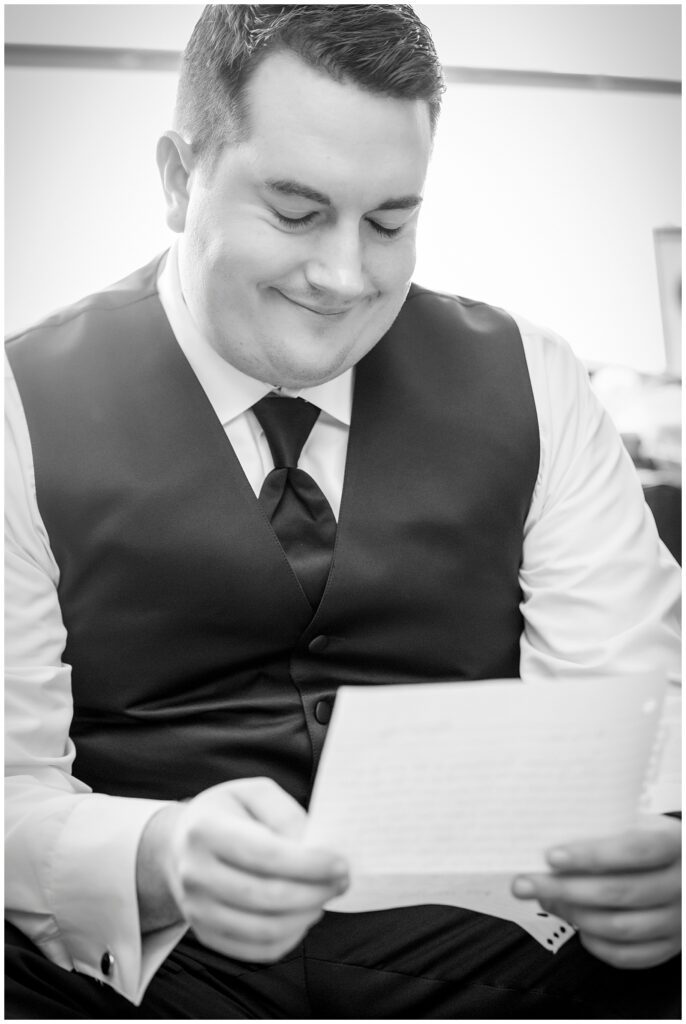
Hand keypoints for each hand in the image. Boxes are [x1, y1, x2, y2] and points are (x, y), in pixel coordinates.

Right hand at [143, 777, 348, 962]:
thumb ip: (286, 814)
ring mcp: (197, 910)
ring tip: (324, 897)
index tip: (342, 864)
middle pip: (268, 897)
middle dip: (315, 892)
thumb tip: (315, 848)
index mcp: (205, 830)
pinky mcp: (206, 934)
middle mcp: (194, 873)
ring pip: (265, 929)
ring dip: (306, 915)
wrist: (180, 845)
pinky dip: (290, 937)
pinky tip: (303, 914)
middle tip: (342, 882)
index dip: (310, 864)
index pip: (266, 855)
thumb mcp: (255, 793)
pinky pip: (257, 949)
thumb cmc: (228, 814)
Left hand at [512, 815, 680, 968]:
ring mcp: (678, 920)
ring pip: (620, 927)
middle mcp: (681, 885)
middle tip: (526, 883)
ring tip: (547, 900)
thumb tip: (548, 852)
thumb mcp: (633, 824)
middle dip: (565, 889)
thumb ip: (599, 833)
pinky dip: (595, 942)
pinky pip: (627, 955)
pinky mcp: (668, 947)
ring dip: (575, 915)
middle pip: (619, 892)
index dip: (591, 855)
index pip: (634, 850)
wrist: (681, 865)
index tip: (551, 857)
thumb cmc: (647, 841)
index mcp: (675, 844)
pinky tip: (576, 924)